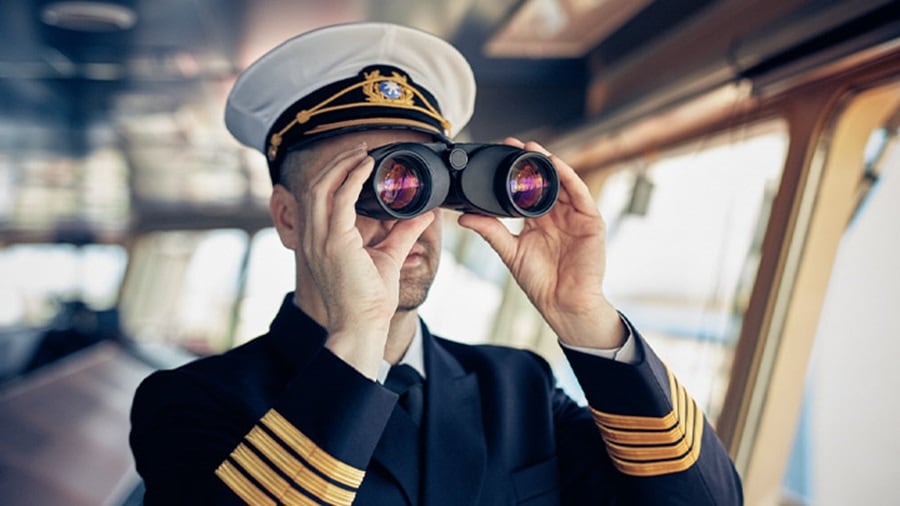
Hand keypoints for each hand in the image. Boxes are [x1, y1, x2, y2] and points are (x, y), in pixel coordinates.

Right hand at [299, 143, 434, 375]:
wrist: (363, 325)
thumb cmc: (370, 299)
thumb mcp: (389, 256)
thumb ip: (403, 232)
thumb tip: (424, 214)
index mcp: (320, 239)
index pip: (318, 196)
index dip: (334, 173)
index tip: (357, 159)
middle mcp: (313, 237)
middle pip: (316, 185)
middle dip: (337, 162)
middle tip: (360, 148)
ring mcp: (320, 239)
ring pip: (322, 186)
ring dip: (343, 164)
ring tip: (363, 152)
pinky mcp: (334, 242)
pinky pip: (339, 199)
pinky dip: (352, 178)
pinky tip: (367, 167)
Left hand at [458, 138, 624, 348]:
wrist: (563, 304)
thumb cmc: (540, 282)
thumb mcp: (510, 252)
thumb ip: (491, 231)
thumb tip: (464, 218)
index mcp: (537, 221)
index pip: (526, 190)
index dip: (514, 173)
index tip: (498, 155)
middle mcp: (556, 215)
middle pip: (544, 181)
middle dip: (530, 162)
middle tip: (512, 144)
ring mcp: (574, 217)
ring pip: (562, 182)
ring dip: (548, 163)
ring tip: (531, 149)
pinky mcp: (590, 222)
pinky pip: (581, 194)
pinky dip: (569, 177)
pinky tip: (555, 165)